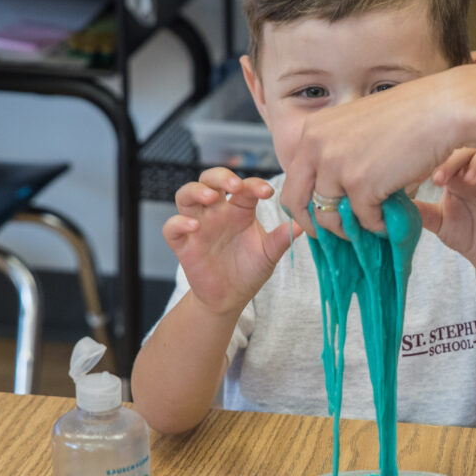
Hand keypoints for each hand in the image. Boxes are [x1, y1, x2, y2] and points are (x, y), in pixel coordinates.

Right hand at [162, 168, 297, 315]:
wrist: (230, 298)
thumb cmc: (249, 271)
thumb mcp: (269, 254)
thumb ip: (282, 238)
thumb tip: (304, 224)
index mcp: (239, 210)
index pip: (244, 187)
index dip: (254, 184)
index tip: (268, 192)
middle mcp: (217, 212)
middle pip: (210, 180)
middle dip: (220, 176)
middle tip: (235, 185)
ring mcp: (198, 226)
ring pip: (186, 195)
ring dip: (196, 191)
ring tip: (211, 198)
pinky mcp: (183, 244)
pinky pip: (172, 227)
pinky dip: (179, 222)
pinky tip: (194, 226)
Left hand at [281, 69, 466, 235]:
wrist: (439, 110)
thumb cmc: (407, 116)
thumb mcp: (356, 127)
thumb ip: (336, 153)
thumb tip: (329, 191)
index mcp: (312, 130)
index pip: (292, 178)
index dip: (302, 204)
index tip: (317, 217)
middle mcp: (316, 147)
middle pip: (296, 201)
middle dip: (313, 225)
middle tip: (335, 234)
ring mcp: (336, 166)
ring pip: (328, 217)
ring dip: (349, 229)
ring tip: (369, 226)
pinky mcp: (361, 185)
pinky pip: (363, 220)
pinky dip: (378, 225)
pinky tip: (390, 219)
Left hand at [419, 149, 475, 270]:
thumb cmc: (463, 232)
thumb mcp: (436, 221)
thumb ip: (420, 211)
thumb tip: (390, 204)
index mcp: (457, 173)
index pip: (448, 151)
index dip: (435, 157)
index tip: (420, 175)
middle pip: (471, 146)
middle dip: (455, 158)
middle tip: (439, 177)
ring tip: (467, 180)